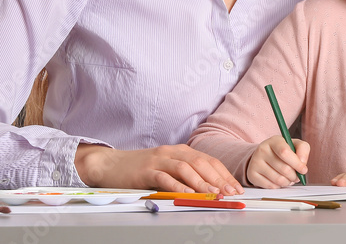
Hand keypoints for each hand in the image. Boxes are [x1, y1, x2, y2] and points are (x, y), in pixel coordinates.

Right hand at [74, 143, 242, 194]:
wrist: (111, 164)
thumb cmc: (141, 168)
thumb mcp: (167, 167)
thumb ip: (186, 173)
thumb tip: (212, 188)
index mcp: (180, 150)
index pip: (208, 160)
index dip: (223, 173)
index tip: (235, 187)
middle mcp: (171, 152)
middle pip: (200, 162)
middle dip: (218, 178)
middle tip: (229, 192)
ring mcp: (158, 160)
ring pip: (185, 168)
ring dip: (202, 182)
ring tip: (214, 193)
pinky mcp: (145, 171)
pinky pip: (165, 178)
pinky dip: (178, 186)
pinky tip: (188, 194)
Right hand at [247, 135, 309, 187]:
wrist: (264, 156)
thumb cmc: (282, 151)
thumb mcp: (294, 145)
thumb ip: (303, 150)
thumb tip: (302, 163)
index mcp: (274, 141)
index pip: (285, 152)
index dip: (297, 163)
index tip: (303, 170)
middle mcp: (262, 149)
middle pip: (284, 169)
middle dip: (294, 176)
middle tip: (296, 176)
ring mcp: (255, 162)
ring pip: (278, 179)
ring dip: (287, 182)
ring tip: (288, 178)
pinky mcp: (252, 174)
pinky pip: (271, 186)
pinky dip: (278, 186)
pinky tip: (278, 180)